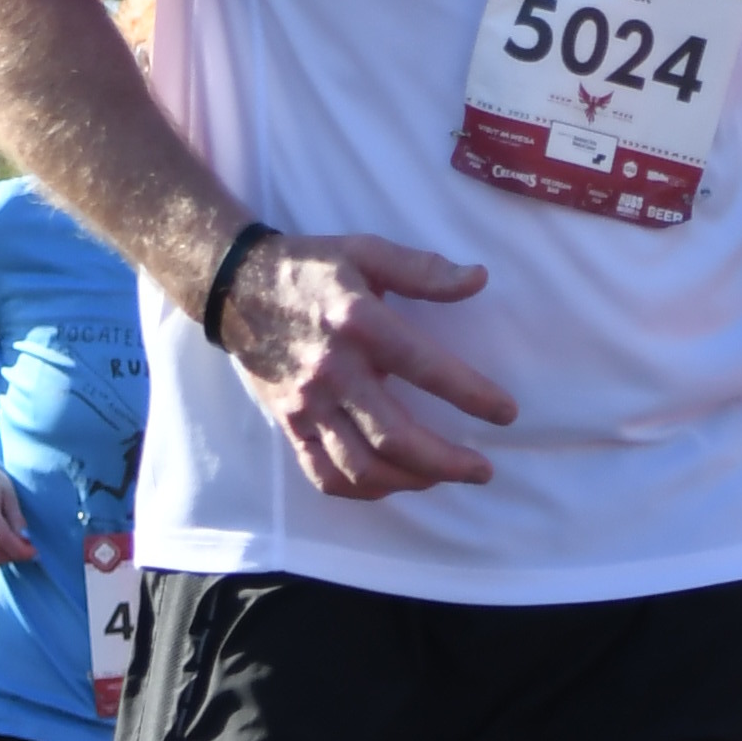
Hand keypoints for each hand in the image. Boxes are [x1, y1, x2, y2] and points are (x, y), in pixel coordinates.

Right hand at [218, 231, 516, 501]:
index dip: (471, 395)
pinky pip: (324, 473)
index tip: (505, 413)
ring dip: (410, 480)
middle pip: (394, 435)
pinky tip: (392, 483)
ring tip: (443, 478)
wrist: (235, 288)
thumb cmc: (310, 268)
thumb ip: (423, 270)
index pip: (425, 368)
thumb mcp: (367, 251)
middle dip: (446, 461)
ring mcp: (307, 403)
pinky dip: (362, 489)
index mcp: (359, 323)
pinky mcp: (289, 423)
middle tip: (483, 469)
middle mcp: (333, 370)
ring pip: (360, 465)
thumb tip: (479, 279)